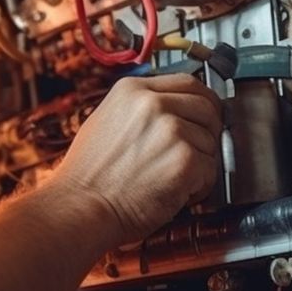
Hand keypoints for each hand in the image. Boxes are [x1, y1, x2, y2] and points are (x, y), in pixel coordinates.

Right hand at [50, 74, 222, 244]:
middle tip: (194, 153)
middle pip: (207, 107)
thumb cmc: (88, 175)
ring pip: (211, 141)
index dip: (201, 102)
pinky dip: (199, 186)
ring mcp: (171, 130)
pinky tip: (175, 192)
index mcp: (132, 90)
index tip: (202, 117)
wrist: (81, 207)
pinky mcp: (185, 160)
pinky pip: (211, 170)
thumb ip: (140, 109)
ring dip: (200, 163)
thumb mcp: (105, 120)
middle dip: (208, 131)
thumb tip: (173, 111)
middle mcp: (153, 103)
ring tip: (171, 178)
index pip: (187, 83)